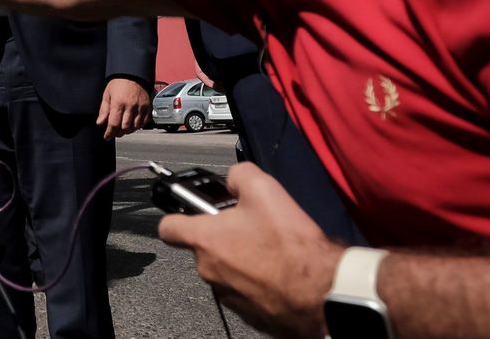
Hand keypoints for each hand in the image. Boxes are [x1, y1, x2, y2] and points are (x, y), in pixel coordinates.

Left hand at [97, 77, 150, 138]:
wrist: (133, 74)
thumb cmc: (118, 83)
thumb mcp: (107, 94)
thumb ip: (104, 109)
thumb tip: (100, 122)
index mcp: (118, 103)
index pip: (113, 123)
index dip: (109, 133)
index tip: (107, 137)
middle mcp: (130, 106)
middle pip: (125, 127)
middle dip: (118, 132)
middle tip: (114, 133)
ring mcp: (140, 107)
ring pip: (135, 126)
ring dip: (128, 130)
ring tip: (123, 129)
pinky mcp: (148, 107)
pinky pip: (144, 122)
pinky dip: (138, 126)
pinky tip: (133, 124)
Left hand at [158, 163, 341, 338]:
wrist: (321, 293)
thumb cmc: (290, 244)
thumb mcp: (264, 189)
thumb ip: (239, 176)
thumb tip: (233, 180)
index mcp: (204, 240)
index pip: (167, 227)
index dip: (178, 216)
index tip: (193, 213)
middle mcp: (209, 271)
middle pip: (205, 248)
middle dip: (224, 237)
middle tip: (252, 228)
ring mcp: (228, 296)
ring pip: (226, 271)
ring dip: (242, 260)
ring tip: (271, 250)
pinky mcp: (249, 314)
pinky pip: (246, 292)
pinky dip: (258, 283)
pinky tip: (281, 273)